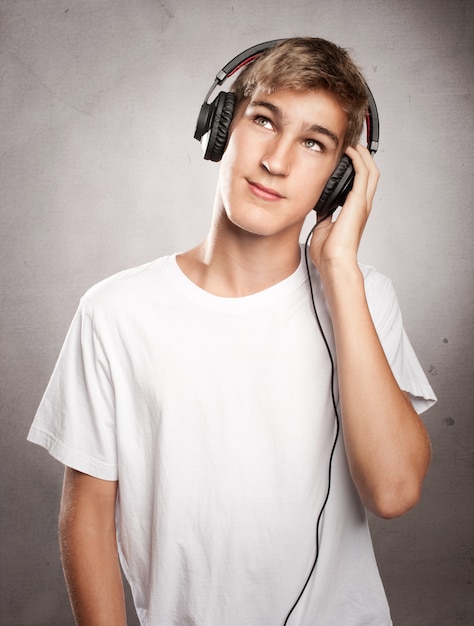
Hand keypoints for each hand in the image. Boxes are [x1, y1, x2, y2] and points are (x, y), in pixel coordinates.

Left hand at [309, 144, 379, 269]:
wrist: (333, 261)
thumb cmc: (328, 251)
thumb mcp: (323, 225)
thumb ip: (323, 212)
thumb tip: (317, 202)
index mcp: (354, 211)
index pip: (360, 183)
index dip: (356, 167)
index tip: (345, 156)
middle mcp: (362, 205)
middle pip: (370, 173)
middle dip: (362, 156)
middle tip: (351, 144)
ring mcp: (362, 203)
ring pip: (370, 170)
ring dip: (362, 154)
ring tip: (352, 143)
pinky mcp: (359, 201)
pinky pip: (363, 173)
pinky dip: (358, 159)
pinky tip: (350, 151)